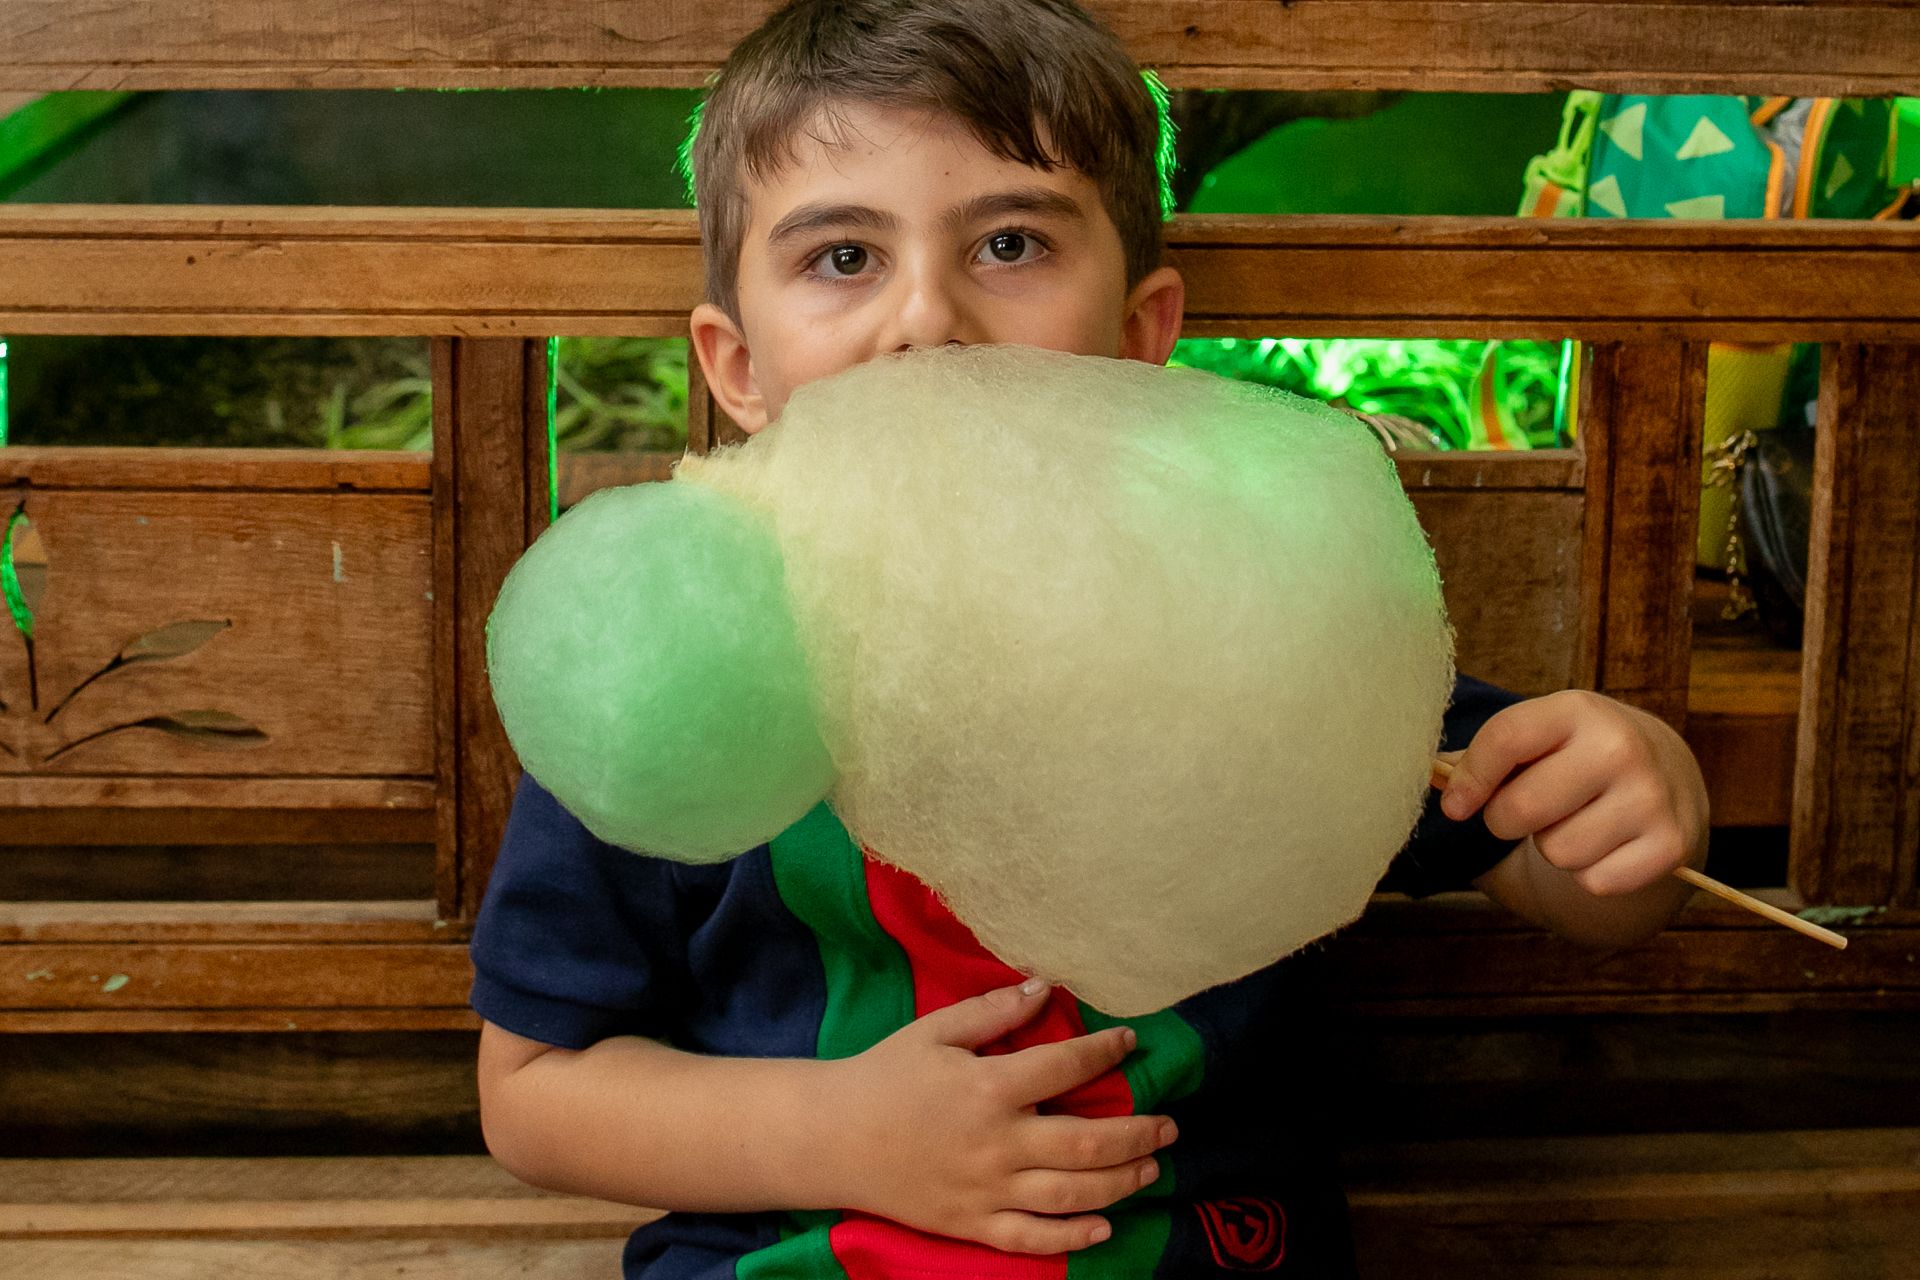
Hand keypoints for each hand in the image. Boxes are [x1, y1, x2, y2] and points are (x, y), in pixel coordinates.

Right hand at [824, 979, 1175, 1253]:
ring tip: (1150, 1168)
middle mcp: (997, 1143)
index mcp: (989, 1088)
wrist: (831, 1137)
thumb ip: (994, 1010)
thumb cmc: (884, 1076)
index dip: (1106, 1052)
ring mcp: (986, 1190)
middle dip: (1138, 1134)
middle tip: (1169, 1125)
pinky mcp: (971, 1225)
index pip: (1066, 1067)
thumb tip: (1045, 988)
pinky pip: (1031, 1239)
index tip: (1130, 1041)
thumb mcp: (935, 1031)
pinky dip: (1072, 1237)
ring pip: (1071, 1194)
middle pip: (1088, 1143)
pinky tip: (1103, 1227)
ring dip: (1120, 1182)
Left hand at [1439, 690, 1707, 896]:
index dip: (1469, 780)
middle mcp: (1620, 747)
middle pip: (1520, 809)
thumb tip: (1430, 777)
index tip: (1455, 806)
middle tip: (1532, 810)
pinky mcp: (1671, 845)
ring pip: (1557, 852)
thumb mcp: (1540, 737)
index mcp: (1577, 710)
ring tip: (1579, 820)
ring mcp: (1651, 797)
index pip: (1505, 739)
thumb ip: (1482, 756)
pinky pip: (1594, 881)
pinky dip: (1591, 873)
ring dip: (1555, 847)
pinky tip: (1609, 844)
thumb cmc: (1578, 756)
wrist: (1668, 776)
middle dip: (1507, 820)